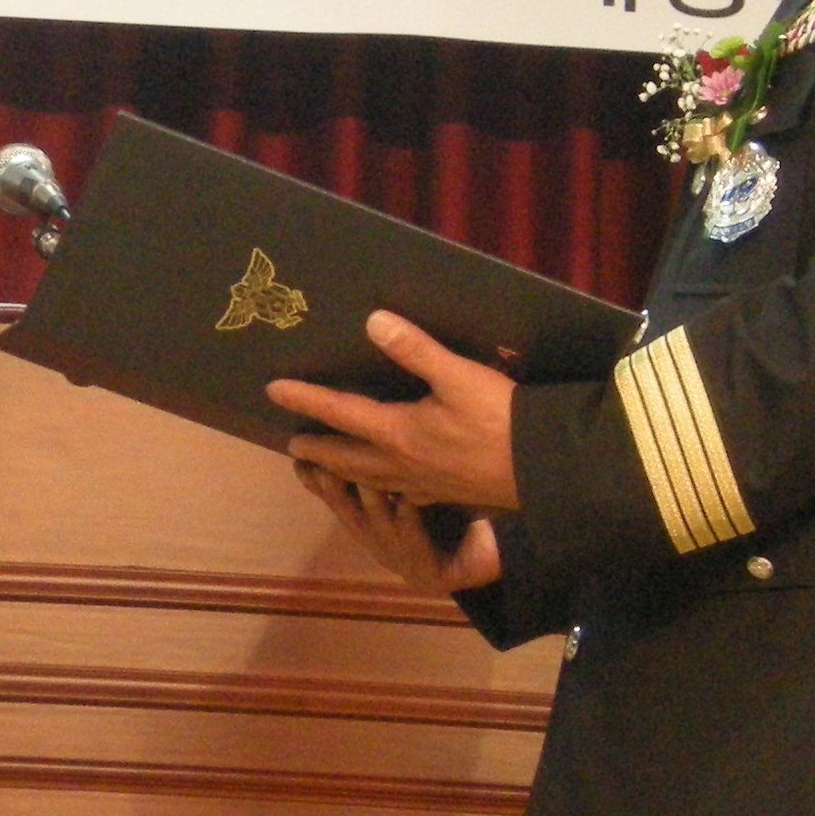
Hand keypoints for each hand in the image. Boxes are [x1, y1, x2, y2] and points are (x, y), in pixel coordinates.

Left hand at [270, 311, 522, 515]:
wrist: (542, 468)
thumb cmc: (500, 418)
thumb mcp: (458, 375)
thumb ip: (415, 349)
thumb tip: (373, 321)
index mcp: (398, 432)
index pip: (340, 412)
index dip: (305, 398)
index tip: (273, 390)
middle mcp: (401, 463)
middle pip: (347, 457)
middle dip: (317, 450)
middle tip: (292, 446)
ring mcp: (422, 483)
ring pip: (370, 480)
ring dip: (343, 473)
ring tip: (327, 470)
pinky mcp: (444, 493)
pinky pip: (399, 494)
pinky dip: (382, 489)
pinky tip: (389, 487)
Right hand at [296, 461, 503, 595]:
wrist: (515, 542)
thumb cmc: (473, 510)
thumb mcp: (423, 482)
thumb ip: (395, 462)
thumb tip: (370, 423)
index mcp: (386, 525)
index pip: (346, 501)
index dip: (321, 483)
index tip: (299, 459)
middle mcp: (392, 547)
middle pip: (354, 518)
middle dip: (333, 493)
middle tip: (314, 466)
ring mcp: (410, 565)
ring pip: (381, 534)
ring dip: (370, 506)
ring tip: (361, 480)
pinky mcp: (434, 578)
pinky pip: (417, 550)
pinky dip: (410, 526)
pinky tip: (406, 503)